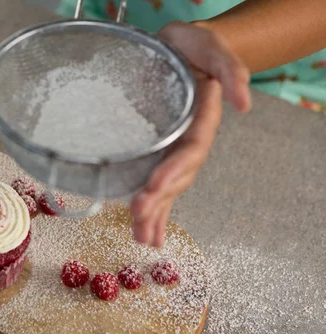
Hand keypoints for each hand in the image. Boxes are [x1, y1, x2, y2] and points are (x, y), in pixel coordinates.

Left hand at [130, 21, 251, 247]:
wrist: (182, 47)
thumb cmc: (194, 45)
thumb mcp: (212, 45)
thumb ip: (230, 69)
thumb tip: (244, 104)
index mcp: (202, 120)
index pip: (190, 150)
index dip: (174, 170)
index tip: (155, 187)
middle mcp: (191, 140)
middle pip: (178, 176)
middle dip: (158, 199)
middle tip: (138, 215)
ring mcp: (177, 149)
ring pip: (168, 188)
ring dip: (155, 214)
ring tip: (142, 238)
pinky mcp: (163, 152)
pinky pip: (160, 184)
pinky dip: (152, 209)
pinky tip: (142, 230)